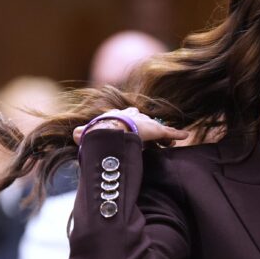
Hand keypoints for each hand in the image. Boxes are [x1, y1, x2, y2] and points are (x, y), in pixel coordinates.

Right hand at [73, 107, 189, 145]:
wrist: (110, 130)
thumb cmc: (99, 132)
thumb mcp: (89, 134)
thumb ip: (83, 135)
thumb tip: (74, 134)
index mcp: (119, 116)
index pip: (127, 116)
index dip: (131, 121)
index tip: (132, 127)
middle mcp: (134, 116)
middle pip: (144, 120)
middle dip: (148, 127)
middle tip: (151, 136)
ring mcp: (145, 123)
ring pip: (158, 128)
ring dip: (164, 135)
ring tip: (169, 142)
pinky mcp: (156, 130)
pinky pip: (170, 132)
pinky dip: (177, 133)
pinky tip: (185, 135)